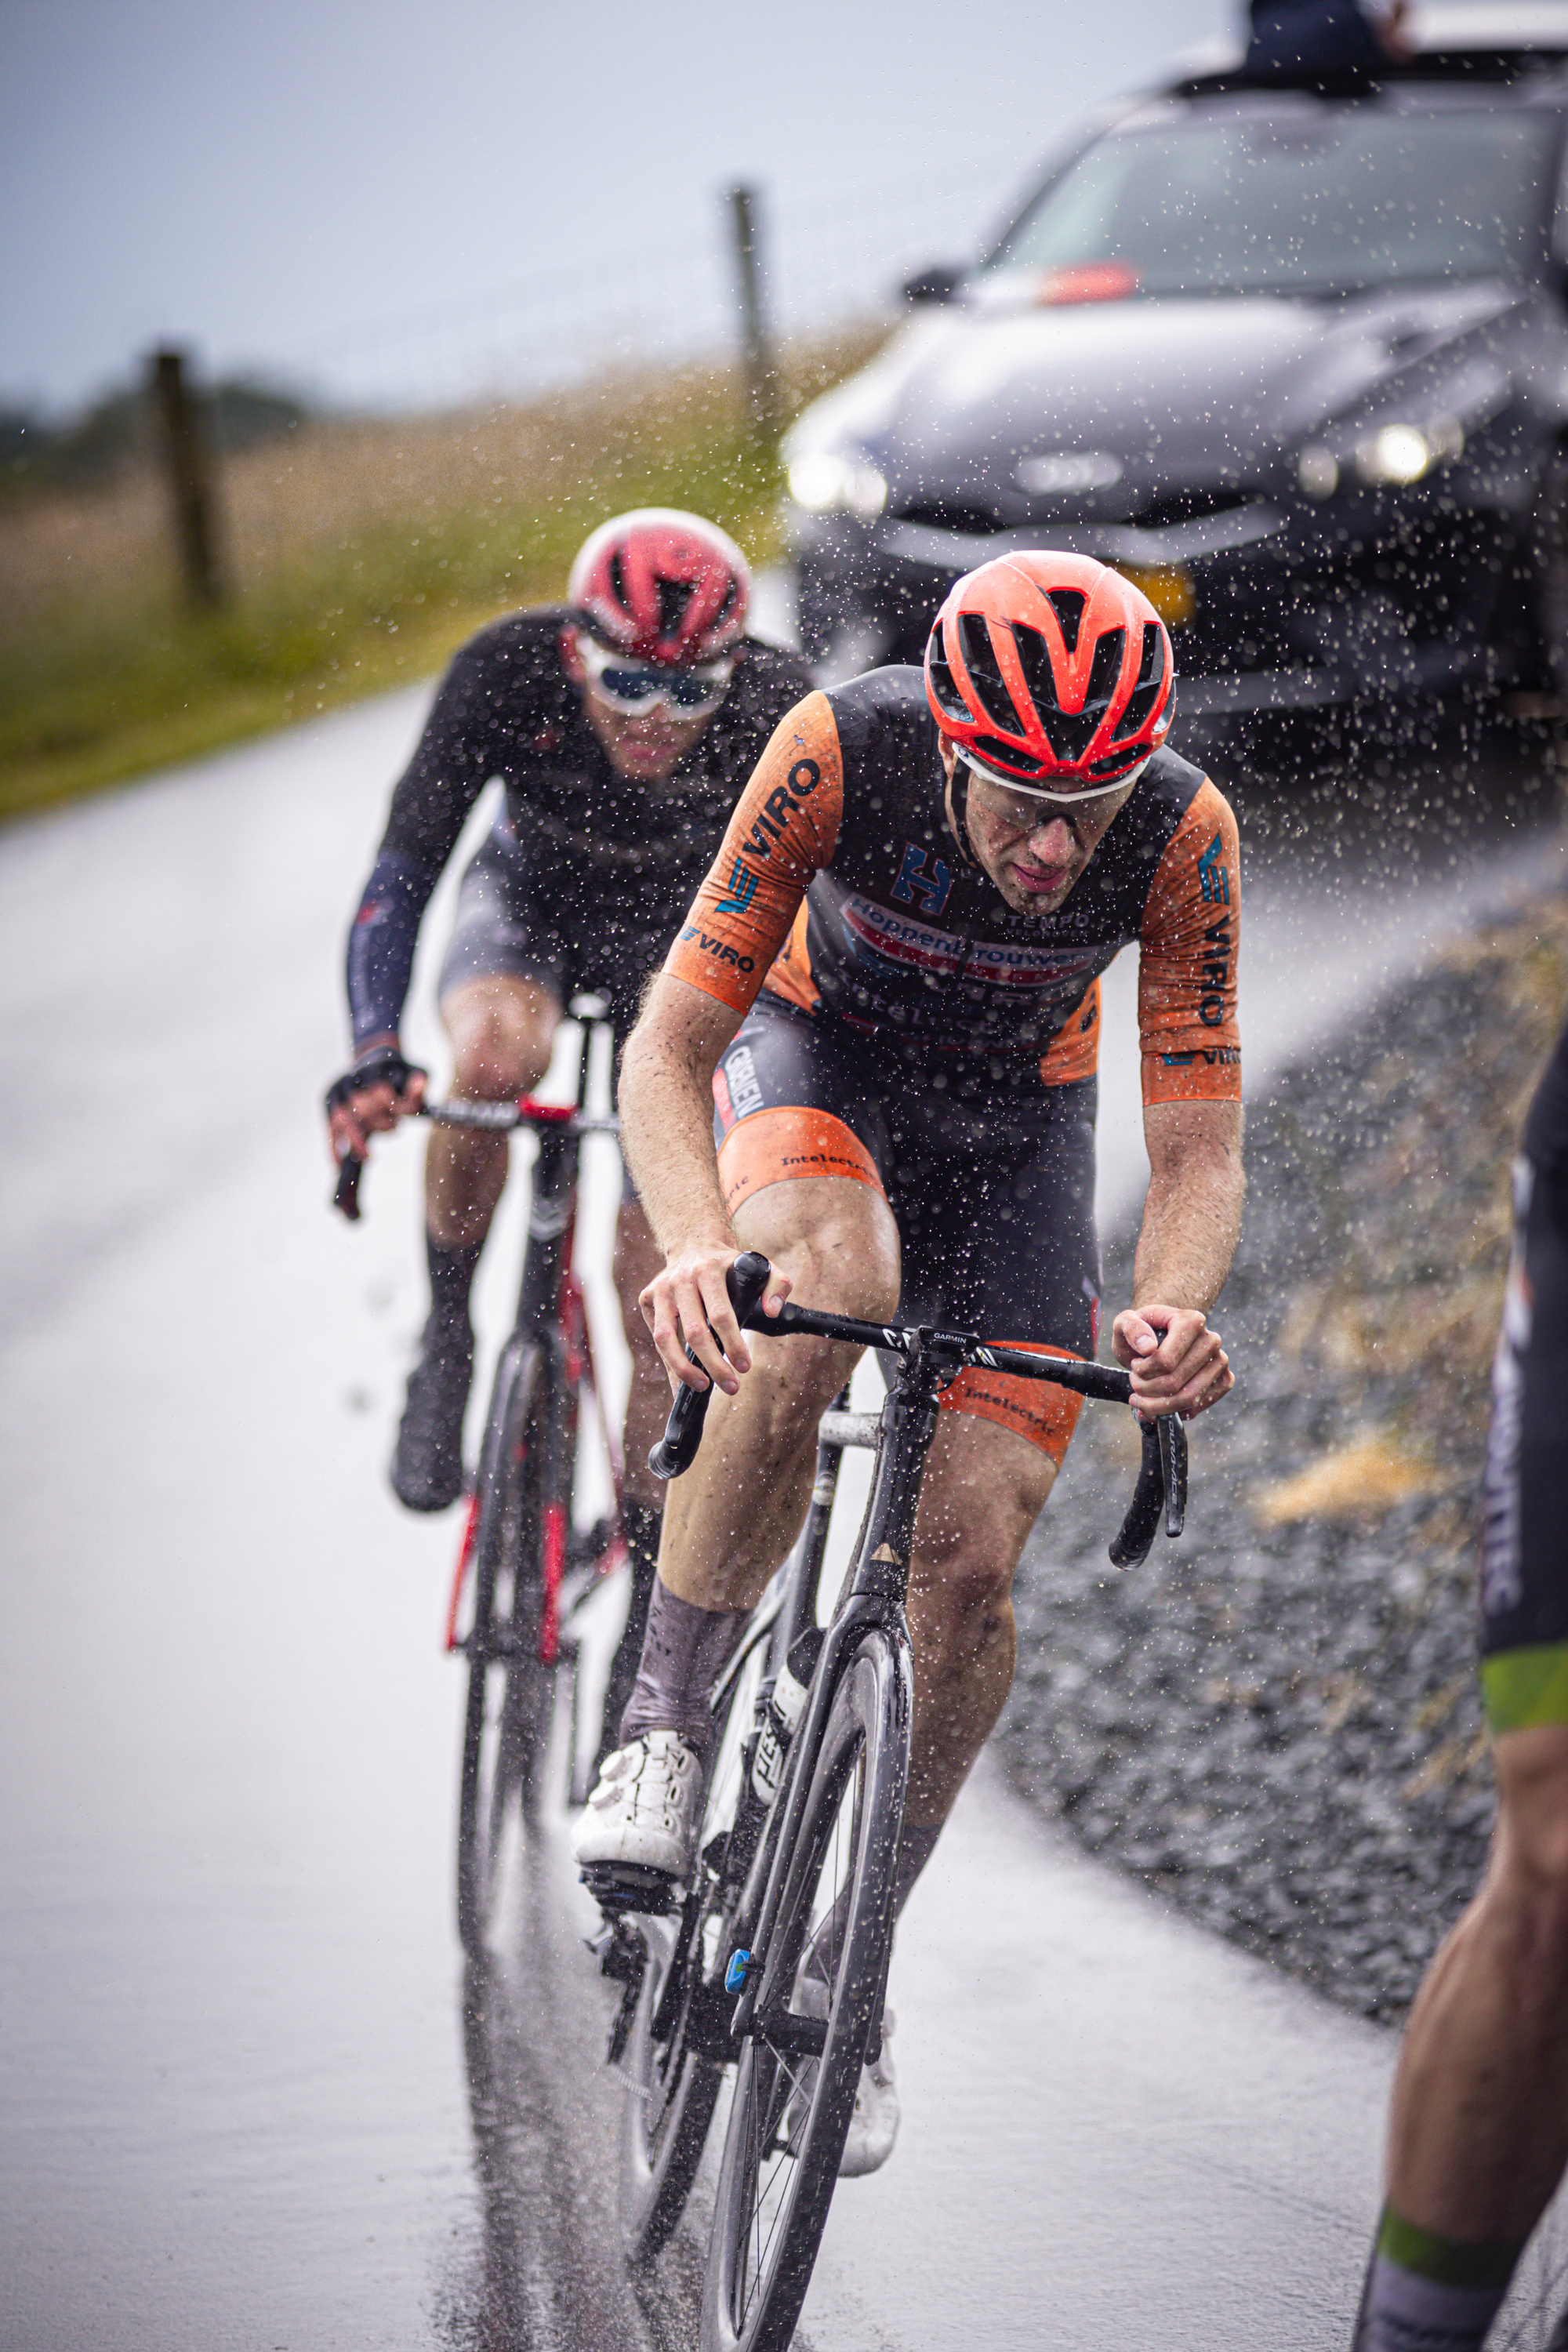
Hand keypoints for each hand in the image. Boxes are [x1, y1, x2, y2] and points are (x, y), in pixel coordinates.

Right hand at [324, 1045, 426, 1164]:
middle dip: (380, 1123)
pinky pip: (328, 1128)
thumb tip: (419, 1084)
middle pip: (360, 1107)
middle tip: (395, 1128)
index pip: (380, 1090)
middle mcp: (350, 1078)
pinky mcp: (328, 1102)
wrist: (374, 1059)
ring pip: (342, 1119)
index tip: (401, 1120)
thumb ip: (419, 1082)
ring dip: (356, 1140)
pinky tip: (338, 1165)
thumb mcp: (415, 1072)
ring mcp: (337, 1091)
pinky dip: (332, 1148)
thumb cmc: (399, 1073)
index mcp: (372, 1069)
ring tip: (370, 1156)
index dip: (392, 1108)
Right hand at [639, 1242, 790, 1396]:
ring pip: (665, 1338)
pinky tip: (681, 1385)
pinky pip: (656, 1338)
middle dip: (714, 1364)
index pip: (720, 1314)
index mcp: (708, 1270)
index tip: (745, 1366)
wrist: (694, 1244)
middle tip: (732, 1386)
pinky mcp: (647, 1299)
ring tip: (703, 1387)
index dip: (733, 1343)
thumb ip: (777, 1284)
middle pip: (695, 1331)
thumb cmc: (729, 1265)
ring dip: (684, 1369)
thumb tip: (772, 1311)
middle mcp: (680, 1279)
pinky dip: (669, 1365)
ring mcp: (660, 1290)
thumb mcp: (760, 1265)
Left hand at [1112, 1302, 1231, 1421]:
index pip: (1165, 1361)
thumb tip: (1147, 1347)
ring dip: (1158, 1405)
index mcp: (1191, 1321)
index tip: (1134, 1366)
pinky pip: (1201, 1405)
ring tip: (1142, 1398)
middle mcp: (1211, 1340)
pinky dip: (1178, 1412)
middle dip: (1146, 1390)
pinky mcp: (1224, 1379)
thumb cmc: (1143, 1330)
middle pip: (1174, 1382)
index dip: (1143, 1372)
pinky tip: (1161, 1407)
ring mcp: (1220, 1361)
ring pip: (1188, 1398)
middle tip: (1135, 1384)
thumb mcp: (1126, 1321)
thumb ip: (1130, 1328)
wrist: (1160, 1335)